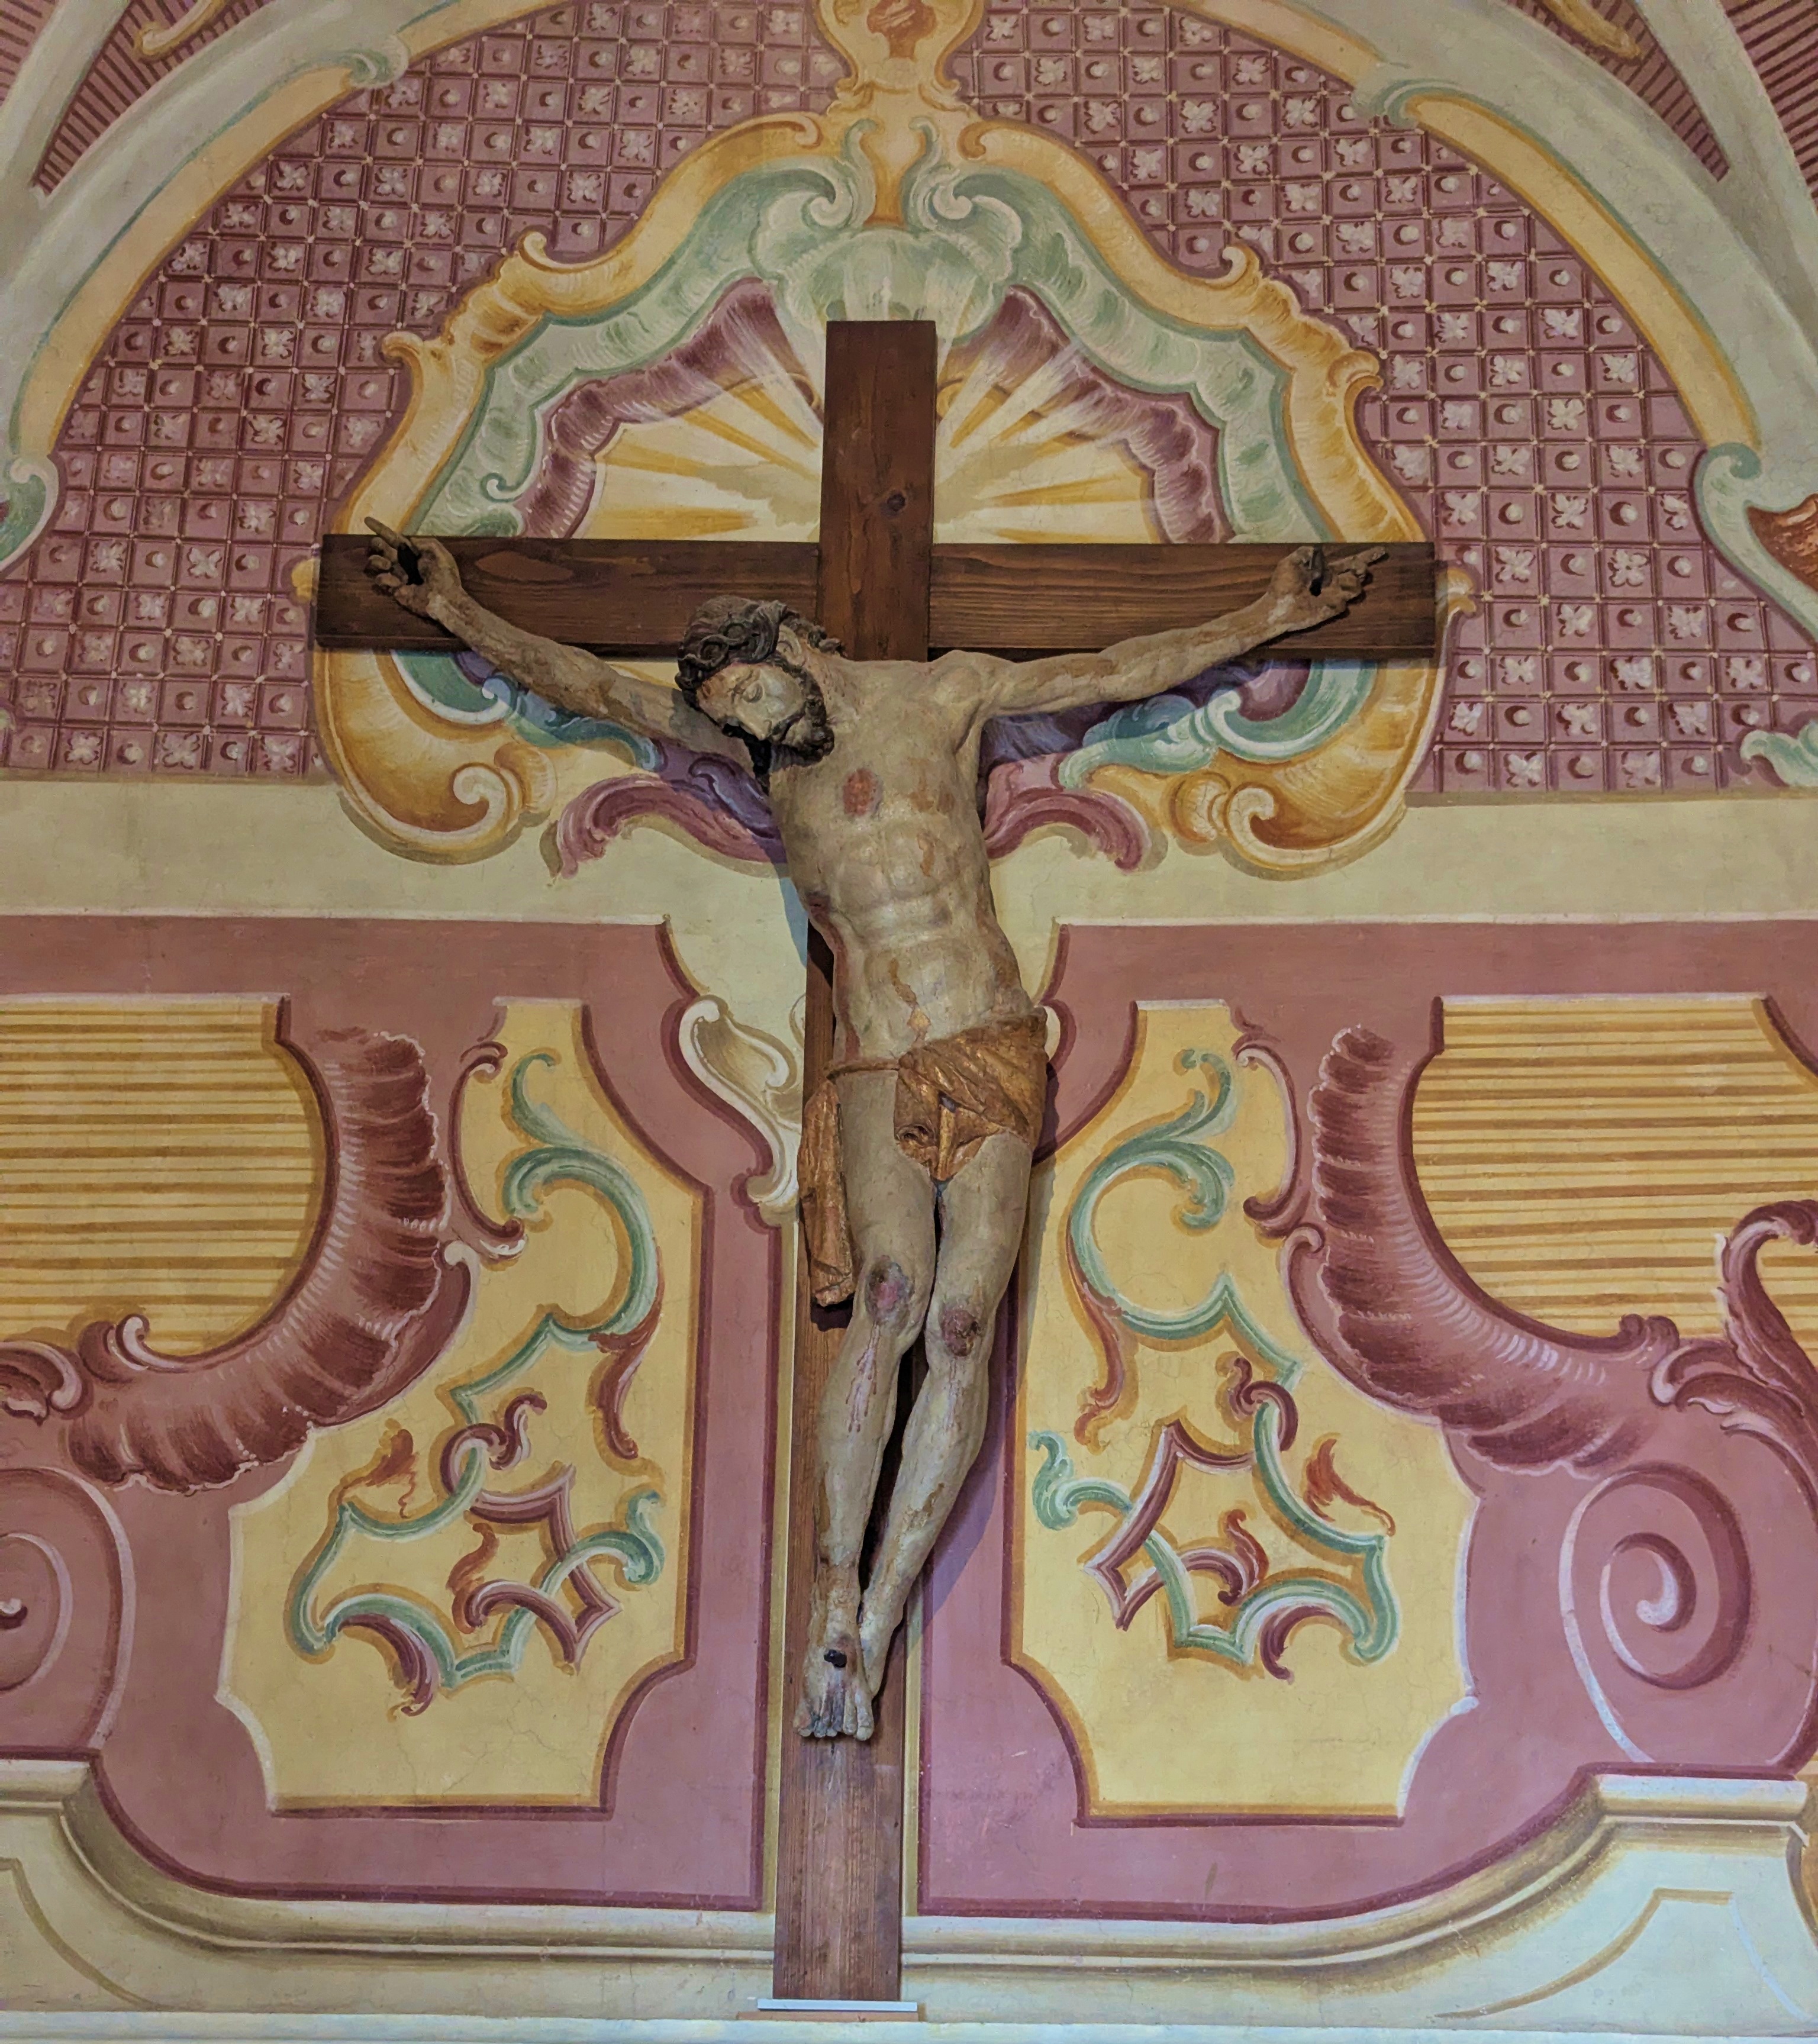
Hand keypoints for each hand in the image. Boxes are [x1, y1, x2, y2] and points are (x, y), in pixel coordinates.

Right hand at [364, 518, 464, 618]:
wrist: (444, 599)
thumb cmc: (444, 576)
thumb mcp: (439, 552)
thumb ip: (424, 542)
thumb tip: (410, 540)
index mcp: (412, 551)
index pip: (392, 537)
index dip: (380, 529)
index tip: (367, 520)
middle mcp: (402, 561)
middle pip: (380, 547)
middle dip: (377, 544)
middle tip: (384, 549)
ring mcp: (397, 575)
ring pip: (375, 562)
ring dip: (376, 560)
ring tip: (388, 565)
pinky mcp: (394, 589)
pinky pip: (380, 579)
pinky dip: (383, 578)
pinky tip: (397, 581)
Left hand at [1263, 542, 1387, 631]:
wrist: (1275, 606)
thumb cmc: (1281, 585)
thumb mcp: (1292, 561)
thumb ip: (1306, 552)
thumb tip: (1320, 551)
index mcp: (1327, 570)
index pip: (1351, 562)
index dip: (1367, 556)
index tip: (1381, 550)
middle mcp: (1334, 583)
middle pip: (1359, 573)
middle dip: (1361, 567)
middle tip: (1358, 567)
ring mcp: (1334, 597)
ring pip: (1356, 587)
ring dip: (1352, 581)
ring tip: (1337, 581)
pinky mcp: (1331, 610)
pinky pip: (1343, 603)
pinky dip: (1337, 598)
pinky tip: (1322, 597)